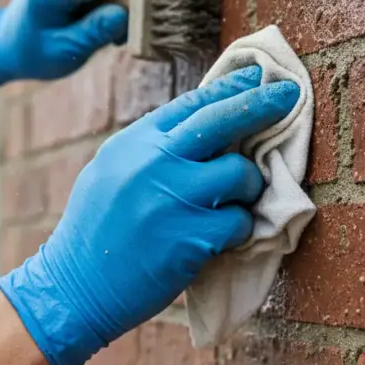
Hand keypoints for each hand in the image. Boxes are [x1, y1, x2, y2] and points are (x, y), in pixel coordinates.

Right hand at [0, 66, 300, 364]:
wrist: (74, 287)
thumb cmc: (94, 232)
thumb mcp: (111, 173)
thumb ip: (151, 151)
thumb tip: (201, 130)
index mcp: (134, 143)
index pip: (191, 103)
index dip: (231, 87)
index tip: (258, 77)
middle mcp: (153, 163)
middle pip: (221, 119)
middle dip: (262, 103)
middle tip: (290, 95)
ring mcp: (172, 199)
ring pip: (241, 173)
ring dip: (251, 186)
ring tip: (238, 201)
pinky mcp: (191, 238)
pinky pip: (240, 221)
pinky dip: (240, 228)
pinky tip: (223, 237)